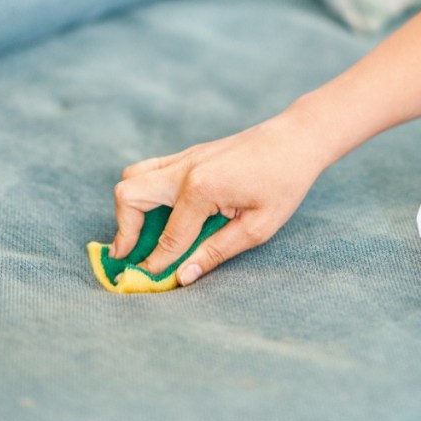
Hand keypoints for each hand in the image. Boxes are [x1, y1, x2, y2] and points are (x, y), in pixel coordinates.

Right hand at [110, 111, 330, 286]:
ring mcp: (184, 158)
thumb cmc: (284, 182)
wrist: (296, 139)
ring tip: (141, 235)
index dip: (156, 263)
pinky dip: (145, 194)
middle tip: (129, 255)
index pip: (168, 236)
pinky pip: (150, 171)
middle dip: (124, 229)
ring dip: (130, 208)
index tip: (147, 281)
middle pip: (129, 196)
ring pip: (133, 177)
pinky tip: (162, 214)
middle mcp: (184, 170)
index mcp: (200, 189)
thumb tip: (184, 276)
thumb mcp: (258, 227)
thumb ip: (216, 251)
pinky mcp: (189, 155)